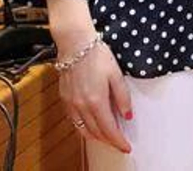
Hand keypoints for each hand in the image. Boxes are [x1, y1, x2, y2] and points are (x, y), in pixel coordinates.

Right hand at [56, 36, 131, 153]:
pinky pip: (74, 121)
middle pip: (96, 132)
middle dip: (109, 141)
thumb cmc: (97, 56)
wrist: (75, 46)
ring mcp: (71, 104)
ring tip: (107, 139)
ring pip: (83, 129)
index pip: (109, 129)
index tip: (126, 147)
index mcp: (96, 101)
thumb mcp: (117, 75)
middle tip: (119, 144)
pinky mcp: (65, 99)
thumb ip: (123, 97)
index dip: (118, 141)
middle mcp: (81, 106)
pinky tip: (91, 126)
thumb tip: (127, 115)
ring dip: (96, 137)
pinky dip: (84, 128)